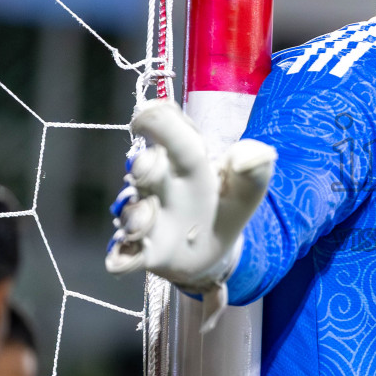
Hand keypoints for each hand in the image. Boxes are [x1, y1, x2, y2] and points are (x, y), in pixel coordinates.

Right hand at [105, 99, 275, 302]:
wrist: (212, 250)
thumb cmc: (223, 206)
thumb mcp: (246, 188)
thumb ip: (255, 169)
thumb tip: (254, 155)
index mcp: (185, 162)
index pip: (170, 133)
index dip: (157, 121)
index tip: (147, 117)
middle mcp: (159, 186)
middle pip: (144, 169)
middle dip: (144, 166)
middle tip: (148, 164)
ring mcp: (146, 219)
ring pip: (131, 213)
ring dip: (136, 215)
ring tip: (147, 217)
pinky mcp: (142, 253)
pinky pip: (121, 256)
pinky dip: (121, 258)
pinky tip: (125, 259)